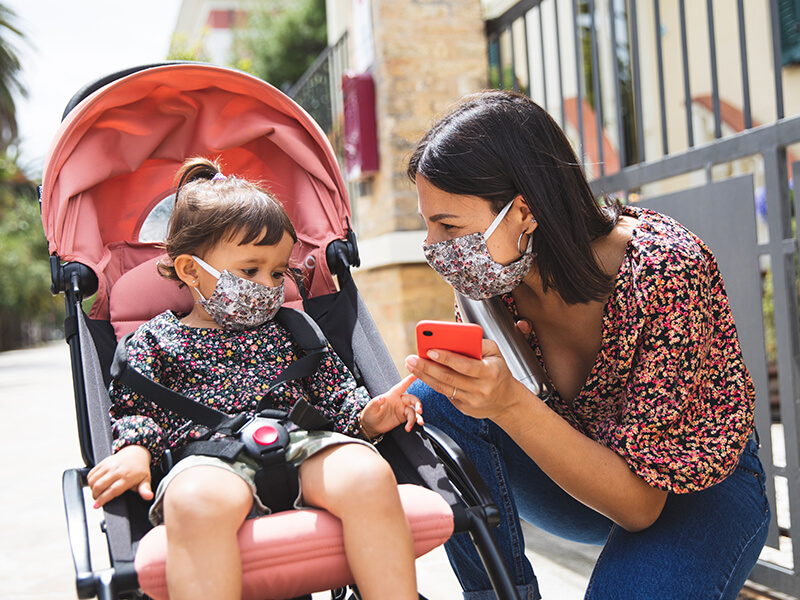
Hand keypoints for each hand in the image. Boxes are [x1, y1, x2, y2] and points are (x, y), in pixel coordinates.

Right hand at [87, 445, 153, 508]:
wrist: (136, 452)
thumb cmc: (140, 469)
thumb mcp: (145, 480)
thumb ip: (145, 490)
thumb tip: (149, 496)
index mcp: (127, 477)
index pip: (112, 491)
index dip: (102, 499)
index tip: (97, 505)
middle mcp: (117, 470)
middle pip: (100, 486)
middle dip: (95, 496)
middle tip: (97, 501)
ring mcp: (109, 465)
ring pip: (93, 480)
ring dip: (92, 489)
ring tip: (96, 493)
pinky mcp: (103, 462)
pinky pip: (91, 473)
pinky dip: (90, 481)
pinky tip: (94, 485)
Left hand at [359, 373, 423, 438]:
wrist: (371, 426)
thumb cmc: (370, 414)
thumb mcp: (370, 408)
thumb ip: (376, 402)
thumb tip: (381, 398)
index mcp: (392, 395)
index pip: (402, 385)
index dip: (409, 379)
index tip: (417, 374)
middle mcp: (399, 401)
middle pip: (413, 399)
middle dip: (418, 404)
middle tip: (419, 410)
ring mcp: (402, 409)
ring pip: (414, 410)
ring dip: (417, 417)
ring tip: (418, 423)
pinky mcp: (403, 418)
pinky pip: (412, 419)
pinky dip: (413, 423)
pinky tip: (409, 428)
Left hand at [404, 339, 529, 420]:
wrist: (507, 401)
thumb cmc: (499, 372)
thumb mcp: (496, 353)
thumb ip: (478, 343)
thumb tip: (457, 335)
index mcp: (489, 372)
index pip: (464, 365)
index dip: (446, 358)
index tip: (430, 350)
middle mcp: (480, 388)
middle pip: (448, 378)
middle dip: (427, 367)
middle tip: (412, 358)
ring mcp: (471, 401)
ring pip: (442, 388)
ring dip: (424, 376)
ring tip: (411, 365)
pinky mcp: (463, 408)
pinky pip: (445, 394)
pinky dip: (432, 383)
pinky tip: (423, 374)